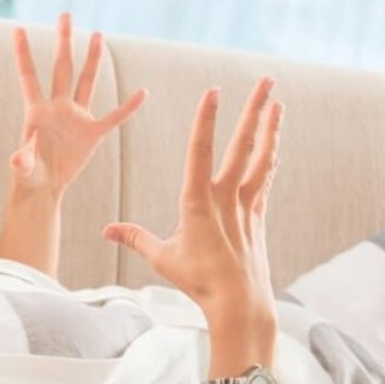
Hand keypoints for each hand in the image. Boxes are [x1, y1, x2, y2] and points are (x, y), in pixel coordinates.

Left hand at [10, 13, 147, 195]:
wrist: (44, 185)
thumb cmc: (29, 174)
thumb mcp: (24, 168)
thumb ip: (21, 161)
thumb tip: (17, 158)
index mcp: (37, 111)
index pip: (29, 76)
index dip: (23, 53)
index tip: (17, 29)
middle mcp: (58, 107)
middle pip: (62, 67)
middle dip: (64, 41)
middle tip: (65, 14)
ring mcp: (76, 117)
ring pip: (86, 81)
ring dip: (93, 58)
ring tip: (97, 34)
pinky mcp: (92, 133)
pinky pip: (114, 117)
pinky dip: (128, 107)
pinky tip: (142, 93)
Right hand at [102, 77, 282, 326]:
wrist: (239, 303)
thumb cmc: (197, 281)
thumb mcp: (161, 257)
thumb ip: (134, 238)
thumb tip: (107, 230)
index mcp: (198, 202)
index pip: (200, 151)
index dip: (206, 119)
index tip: (213, 91)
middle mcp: (226, 197)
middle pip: (242, 145)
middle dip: (253, 110)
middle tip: (267, 80)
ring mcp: (246, 205)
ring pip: (260, 158)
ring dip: (270, 128)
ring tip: (278, 102)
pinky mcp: (257, 216)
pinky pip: (264, 179)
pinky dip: (268, 159)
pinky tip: (274, 145)